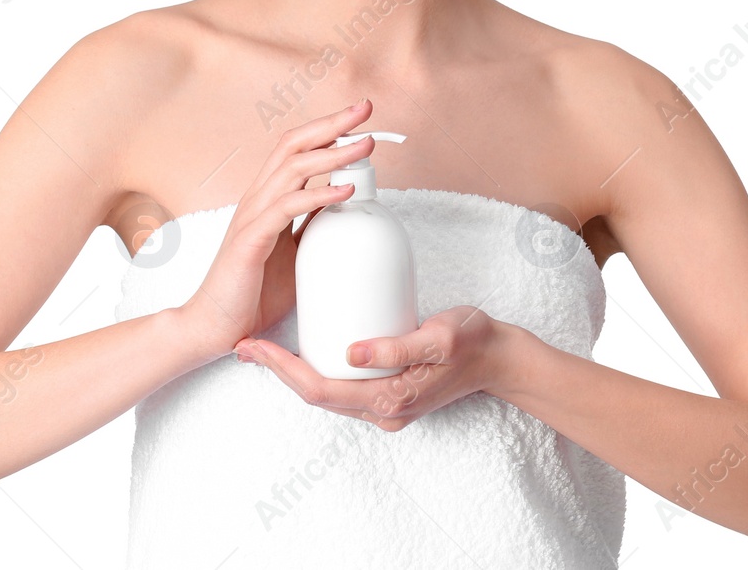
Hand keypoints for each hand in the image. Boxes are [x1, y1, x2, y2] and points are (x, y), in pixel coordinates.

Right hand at [177, 99, 377, 360]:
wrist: (214, 327)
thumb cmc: (252, 292)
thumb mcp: (294, 252)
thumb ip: (312, 226)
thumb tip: (342, 204)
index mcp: (267, 197)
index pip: (297, 149)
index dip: (327, 129)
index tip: (361, 118)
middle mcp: (257, 198)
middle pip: (294, 145)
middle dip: (333, 124)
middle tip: (366, 109)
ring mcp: (251, 216)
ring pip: (293, 168)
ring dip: (333, 153)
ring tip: (365, 144)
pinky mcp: (250, 239)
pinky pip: (287, 208)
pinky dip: (318, 194)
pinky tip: (344, 189)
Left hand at [234, 306, 506, 430]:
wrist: (501, 358)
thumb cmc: (473, 341)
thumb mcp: (438, 337)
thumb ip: (396, 347)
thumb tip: (350, 353)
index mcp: (388, 400)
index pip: (320, 390)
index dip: (282, 369)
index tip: (255, 347)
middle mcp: (382, 411)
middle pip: (316, 395)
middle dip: (279, 371)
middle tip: (247, 345)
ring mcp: (385, 407)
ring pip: (328, 394)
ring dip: (295, 373)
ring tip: (266, 347)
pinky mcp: (388, 395)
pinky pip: (343, 388)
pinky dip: (319, 370)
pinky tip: (307, 349)